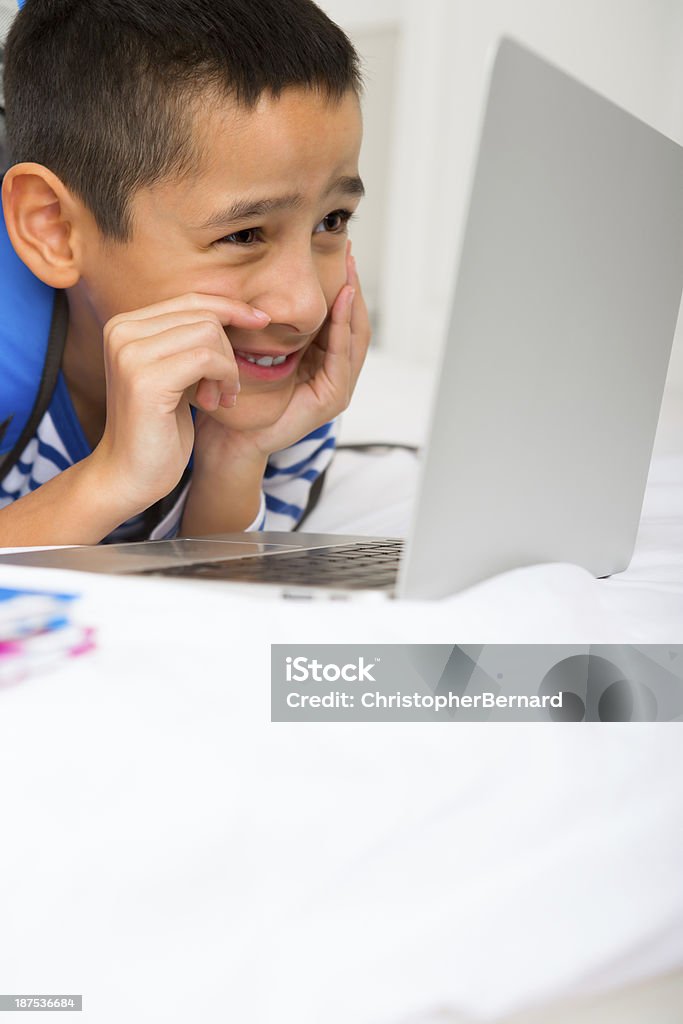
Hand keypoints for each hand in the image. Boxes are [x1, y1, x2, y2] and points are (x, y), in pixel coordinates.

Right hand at [92, 292, 270, 512]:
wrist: (130, 475)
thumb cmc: (158, 428)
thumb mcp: (175, 374)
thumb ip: (188, 341)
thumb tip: (234, 310)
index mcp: (125, 325)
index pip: (191, 300)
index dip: (231, 308)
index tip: (261, 321)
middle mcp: (121, 331)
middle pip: (203, 314)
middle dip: (228, 350)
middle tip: (224, 388)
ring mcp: (130, 353)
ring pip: (209, 334)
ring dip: (227, 368)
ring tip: (218, 397)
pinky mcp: (146, 379)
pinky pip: (206, 358)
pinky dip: (223, 378)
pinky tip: (216, 402)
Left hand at [193, 240, 370, 465]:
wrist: (228, 437)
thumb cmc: (234, 394)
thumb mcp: (249, 346)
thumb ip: (263, 322)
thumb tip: (256, 280)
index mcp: (316, 359)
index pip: (336, 316)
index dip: (339, 285)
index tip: (338, 253)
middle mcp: (331, 371)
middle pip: (353, 322)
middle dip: (353, 287)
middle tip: (350, 254)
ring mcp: (336, 386)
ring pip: (355, 337)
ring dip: (353, 304)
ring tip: (350, 275)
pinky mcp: (333, 398)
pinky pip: (342, 357)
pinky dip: (342, 330)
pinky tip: (341, 304)